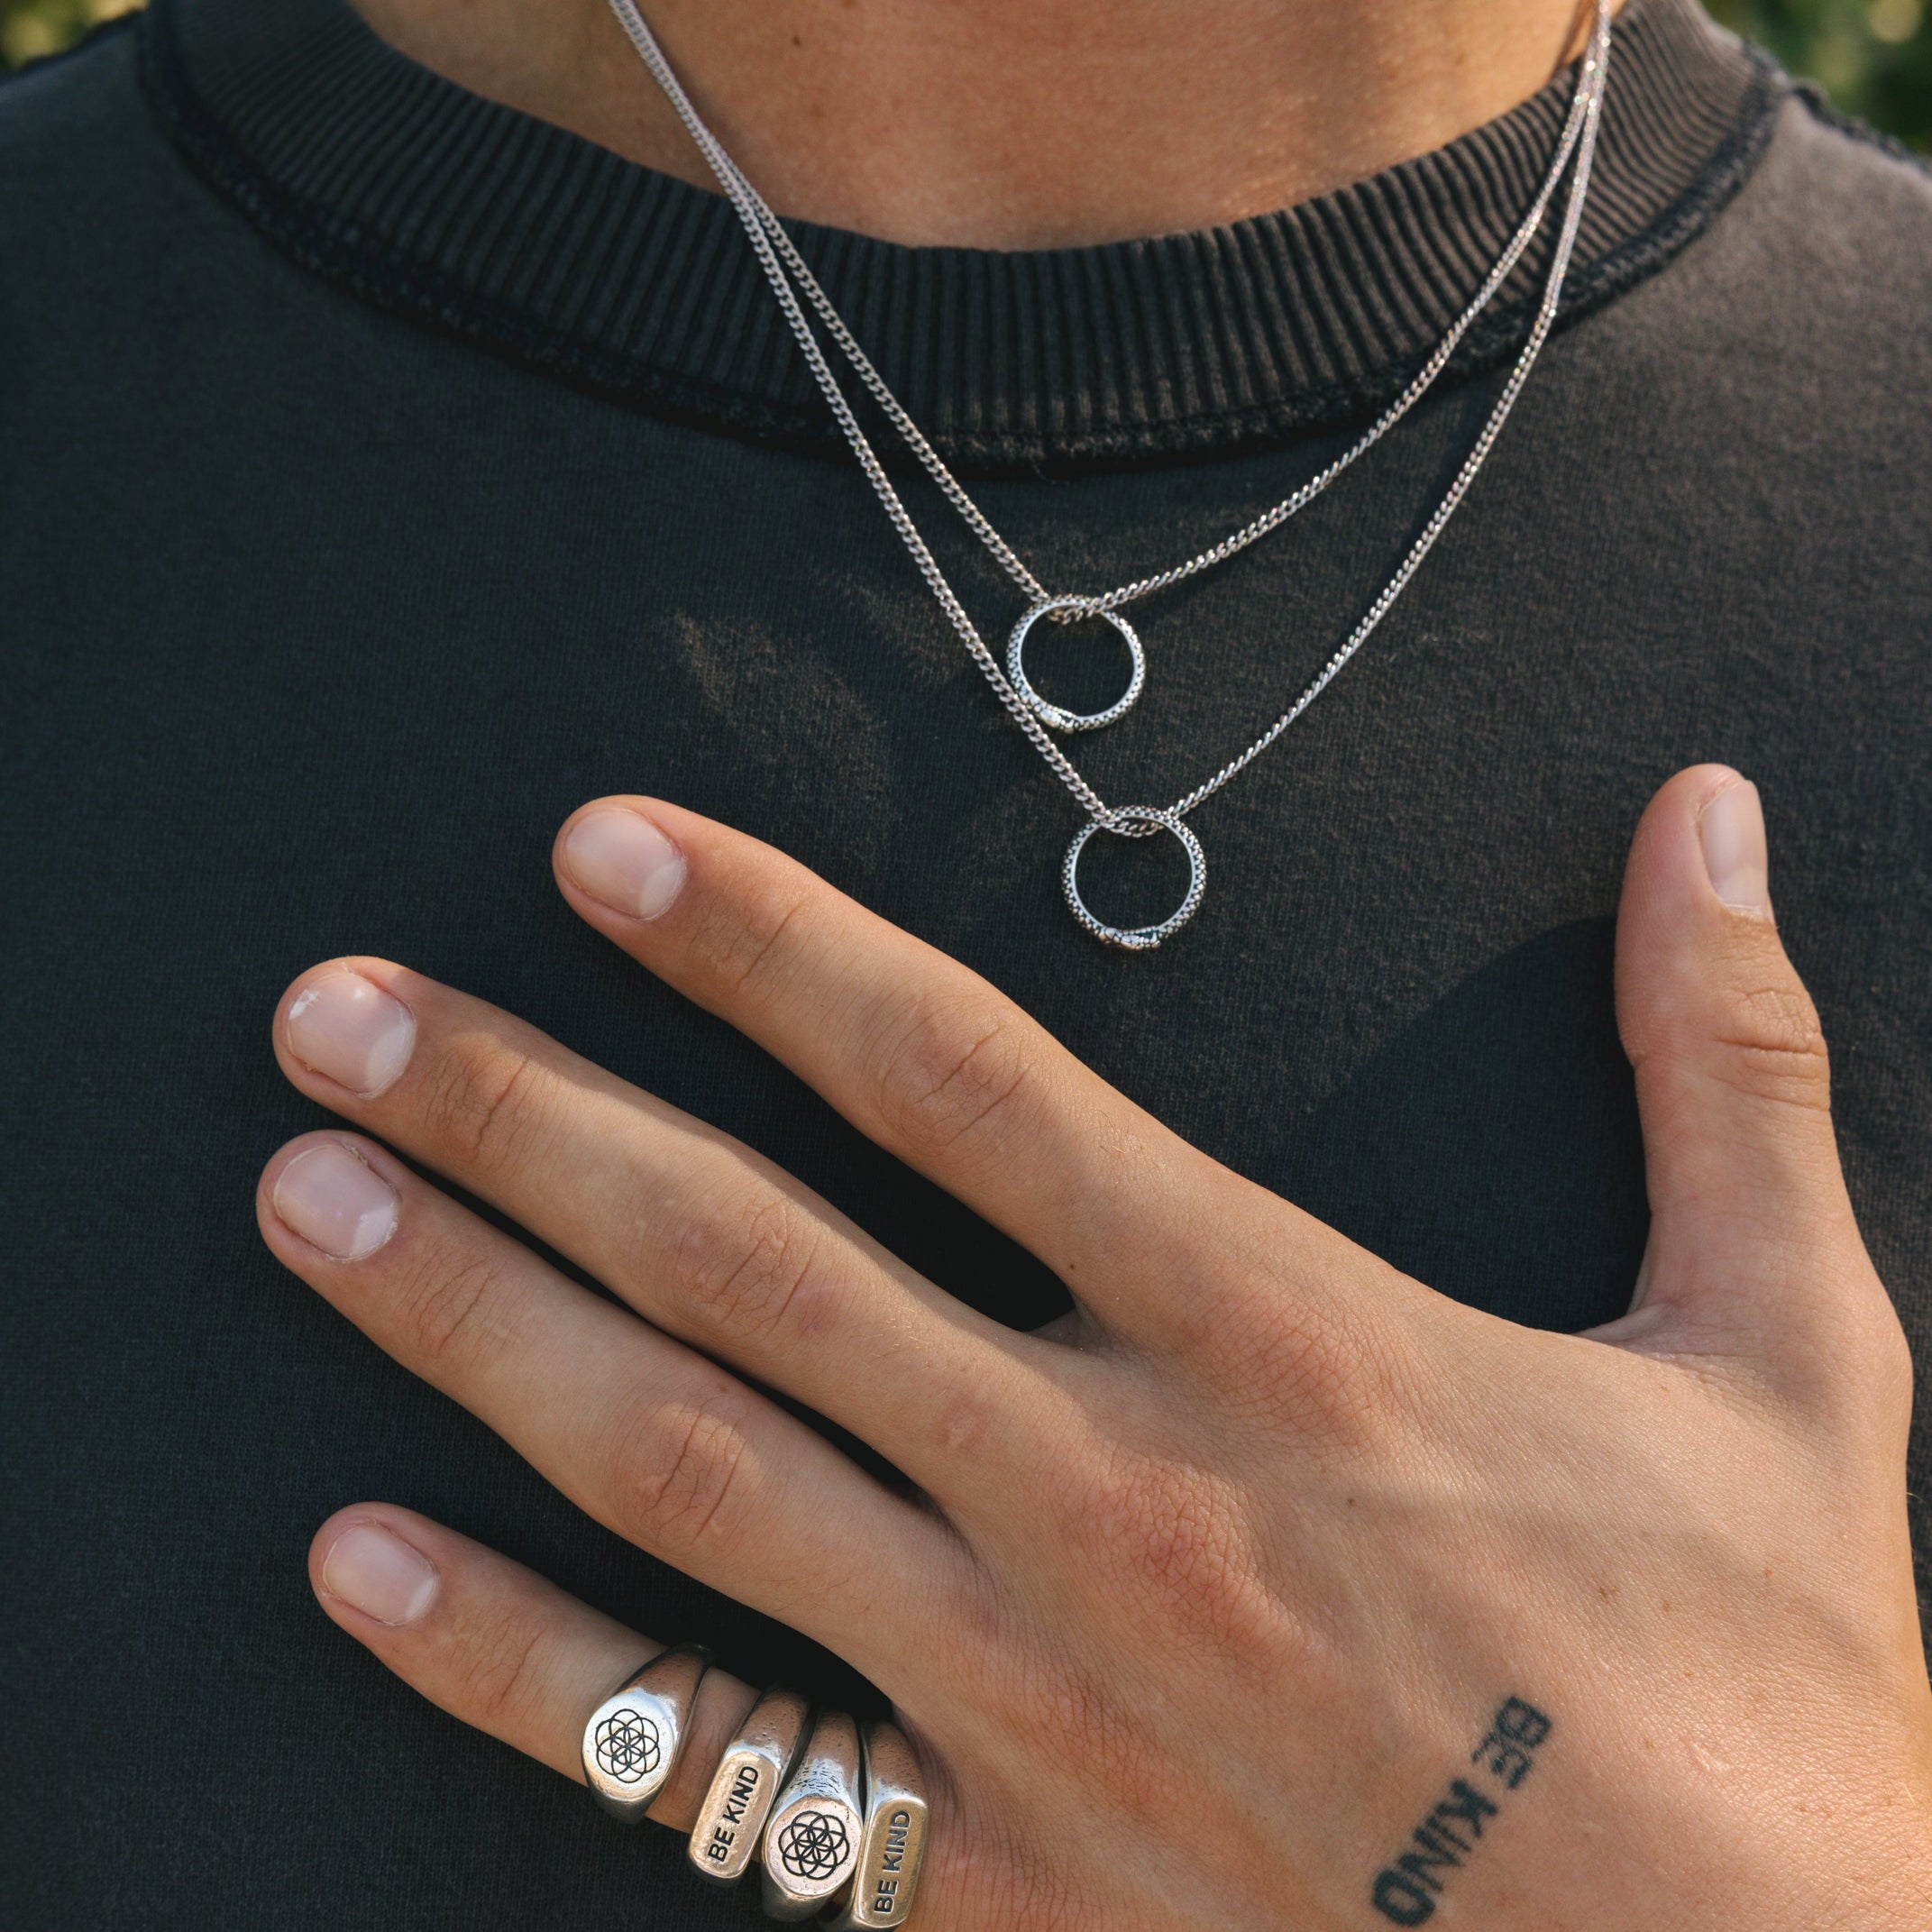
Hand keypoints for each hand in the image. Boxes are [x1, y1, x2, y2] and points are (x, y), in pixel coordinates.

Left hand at [257, 765, 1931, 1929]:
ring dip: (472, 1330)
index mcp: (1281, 1342)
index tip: (609, 852)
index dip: (770, 944)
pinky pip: (708, 1765)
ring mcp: (1024, 1701)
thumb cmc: (1774, 1700)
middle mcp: (1107, 1499)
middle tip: (333, 1015)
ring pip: (685, 1474)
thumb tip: (1717, 816)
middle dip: (527, 1112)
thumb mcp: (1796, 1356)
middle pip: (749, 1257)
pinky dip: (519, 1667)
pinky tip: (359, 1568)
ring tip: (308, 1204)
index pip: (962, 1077)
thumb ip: (1724, 1064)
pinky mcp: (995, 1885)